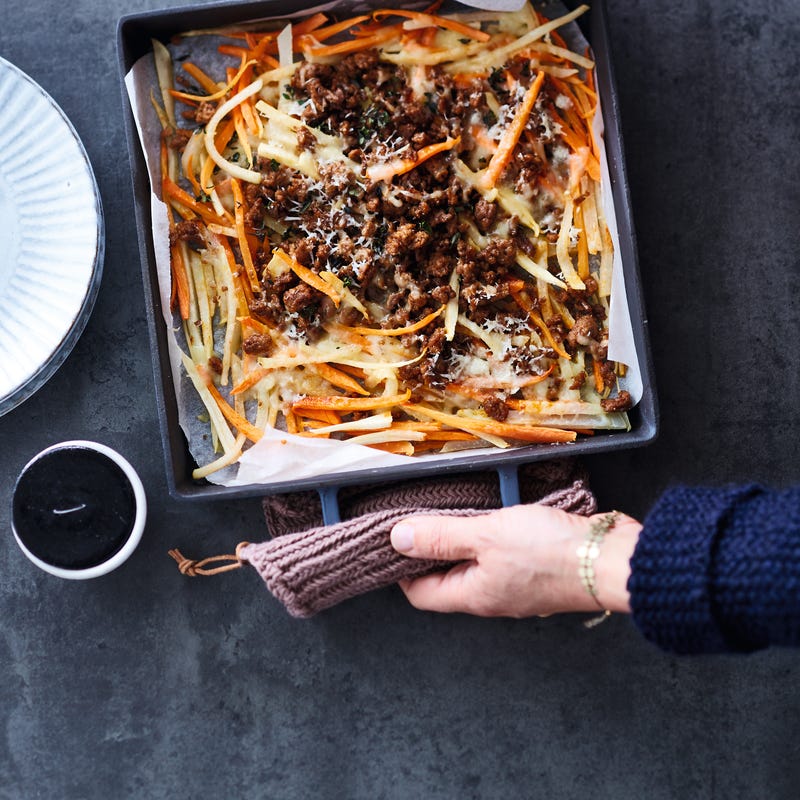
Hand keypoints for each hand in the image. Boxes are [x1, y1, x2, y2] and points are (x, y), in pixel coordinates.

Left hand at [390, 505, 641, 617]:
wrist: (608, 559)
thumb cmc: (549, 552)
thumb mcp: (485, 535)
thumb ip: (442, 536)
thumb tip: (398, 539)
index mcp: (473, 595)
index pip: (421, 595)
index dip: (403, 570)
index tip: (398, 539)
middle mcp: (493, 597)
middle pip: (447, 580)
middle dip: (432, 552)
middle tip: (424, 519)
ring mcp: (517, 587)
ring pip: (476, 567)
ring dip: (463, 542)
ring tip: (457, 511)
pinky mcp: (537, 572)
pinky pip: (502, 559)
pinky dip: (492, 539)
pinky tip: (495, 516)